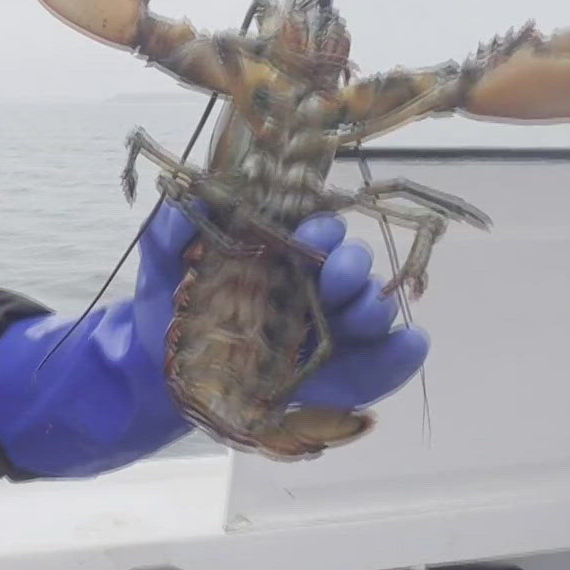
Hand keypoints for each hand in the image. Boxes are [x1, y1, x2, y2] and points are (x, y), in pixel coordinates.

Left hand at [0, 201, 428, 478]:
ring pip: (371, 311)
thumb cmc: (170, 301)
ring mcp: (330, 331)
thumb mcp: (163, 256)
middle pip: (352, 266)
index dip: (320, 230)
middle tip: (336, 279)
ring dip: (377, 308)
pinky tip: (411, 344)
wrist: (158, 368)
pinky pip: (379, 366)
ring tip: (367, 314)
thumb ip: (176, 223)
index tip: (309, 238)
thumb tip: (198, 193)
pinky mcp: (340, 376)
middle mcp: (314, 285)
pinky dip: (401, 355)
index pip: (317, 230)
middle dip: (351, 266)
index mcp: (282, 249)